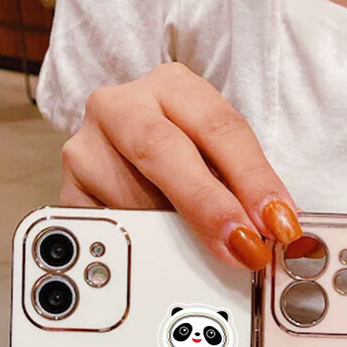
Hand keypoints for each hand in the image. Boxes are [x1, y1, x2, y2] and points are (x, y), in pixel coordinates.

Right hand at [60, 62, 300, 268]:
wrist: (125, 160)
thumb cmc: (188, 162)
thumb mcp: (220, 165)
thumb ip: (244, 193)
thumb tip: (275, 234)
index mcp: (173, 88)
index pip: (220, 128)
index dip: (253, 178)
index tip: (278, 221)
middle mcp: (123, 106)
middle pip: (163, 150)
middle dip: (210, 204)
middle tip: (243, 244)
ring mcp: (88, 145)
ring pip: (130, 193)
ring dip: (175, 233)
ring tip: (205, 258)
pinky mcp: (69, 189)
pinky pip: (106, 222)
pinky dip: (139, 245)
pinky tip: (161, 258)